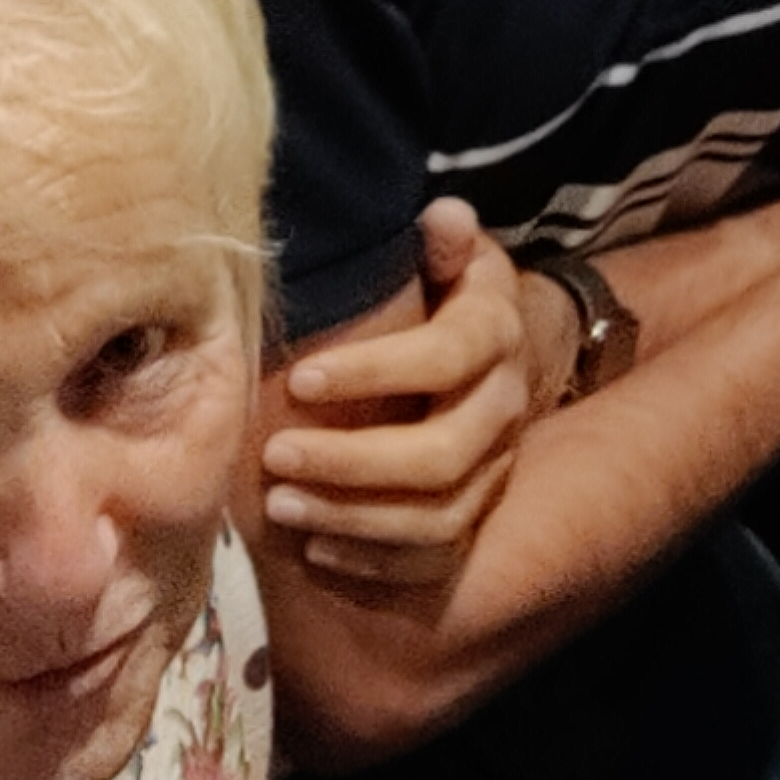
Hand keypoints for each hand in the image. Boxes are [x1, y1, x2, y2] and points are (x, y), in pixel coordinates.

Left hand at [261, 199, 535, 586]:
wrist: (502, 347)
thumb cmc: (445, 289)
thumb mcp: (448, 252)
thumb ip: (440, 240)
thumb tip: (444, 214)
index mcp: (494, 333)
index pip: (445, 358)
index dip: (375, 372)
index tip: (301, 377)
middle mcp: (504, 407)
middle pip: (441, 455)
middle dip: (352, 463)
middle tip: (275, 456)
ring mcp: (496, 469)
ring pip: (439, 517)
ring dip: (355, 520)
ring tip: (281, 506)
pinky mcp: (479, 513)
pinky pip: (438, 560)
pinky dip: (376, 565)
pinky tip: (317, 553)